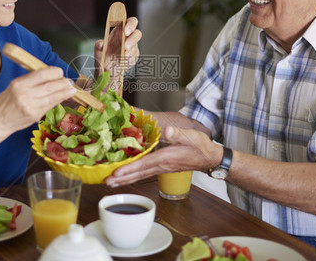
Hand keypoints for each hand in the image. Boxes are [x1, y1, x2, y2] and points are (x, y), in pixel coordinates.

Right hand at [0, 66, 76, 132]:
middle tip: (70, 82)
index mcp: (19, 83)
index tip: (60, 72)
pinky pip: (50, 106)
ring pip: (53, 97)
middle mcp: (25, 94)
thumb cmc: (7, 101)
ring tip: (72, 90)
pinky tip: (64, 98)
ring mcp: (31, 106)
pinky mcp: (35, 116)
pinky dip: (58, 101)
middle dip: (63, 83)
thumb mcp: (15, 85)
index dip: (55, 72)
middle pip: (50, 86)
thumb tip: (52, 75)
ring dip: (65, 93)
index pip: (42, 74)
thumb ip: (31, 80)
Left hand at [94, 16, 141, 79]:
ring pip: (136, 46)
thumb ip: (98, 45)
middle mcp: (128, 38)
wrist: (105, 71)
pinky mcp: (134, 57)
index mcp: (120, 31)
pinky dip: (129, 58)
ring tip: (124, 55)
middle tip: (125, 45)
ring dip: (131, 50)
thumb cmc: (103, 57)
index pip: (129, 22)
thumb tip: (101, 43)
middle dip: (133, 38)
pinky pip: (134, 56)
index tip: (125, 30)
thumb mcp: (98, 50)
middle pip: (137, 33)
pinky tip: (123, 60)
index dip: (130, 24)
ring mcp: (132, 48)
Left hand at [105, 125, 219, 186]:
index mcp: (166, 157)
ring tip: (110, 183)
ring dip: (125, 180)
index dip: (130, 168)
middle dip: (122, 178)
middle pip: (138, 173)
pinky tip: (125, 178)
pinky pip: (144, 174)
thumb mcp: (191, 136)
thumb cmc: (200, 146)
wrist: (209, 158)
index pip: (144, 164)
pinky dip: (133, 176)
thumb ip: (178, 134)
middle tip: (106, 182)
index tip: (116, 172)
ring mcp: (161, 168)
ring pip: (140, 175)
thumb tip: (167, 130)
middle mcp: (161, 165)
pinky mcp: (162, 168)